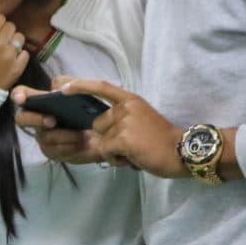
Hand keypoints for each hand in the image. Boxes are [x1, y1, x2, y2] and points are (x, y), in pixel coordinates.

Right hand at [0, 15, 29, 90]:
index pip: (0, 18)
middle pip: (11, 26)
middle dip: (6, 33)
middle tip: (1, 42)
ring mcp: (10, 55)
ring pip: (20, 38)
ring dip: (14, 43)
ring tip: (7, 51)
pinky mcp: (18, 67)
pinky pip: (25, 53)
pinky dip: (20, 56)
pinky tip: (11, 61)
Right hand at [10, 85, 104, 164]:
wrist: (103, 133)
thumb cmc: (88, 111)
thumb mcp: (81, 93)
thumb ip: (69, 84)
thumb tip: (57, 89)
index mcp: (41, 101)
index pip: (21, 94)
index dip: (18, 95)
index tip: (21, 99)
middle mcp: (37, 118)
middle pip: (22, 119)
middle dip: (35, 119)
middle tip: (52, 120)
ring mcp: (42, 136)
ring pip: (45, 137)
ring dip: (65, 135)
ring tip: (83, 134)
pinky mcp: (50, 151)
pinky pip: (56, 151)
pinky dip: (71, 147)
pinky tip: (83, 143)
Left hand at [53, 77, 187, 177]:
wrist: (182, 152)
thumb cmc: (161, 142)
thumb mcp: (141, 121)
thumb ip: (121, 119)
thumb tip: (98, 127)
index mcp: (131, 100)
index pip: (102, 86)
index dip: (81, 85)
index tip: (63, 86)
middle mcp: (126, 107)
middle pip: (97, 124)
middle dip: (108, 138)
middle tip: (131, 145)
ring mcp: (124, 121)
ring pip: (101, 140)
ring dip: (113, 151)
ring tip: (134, 152)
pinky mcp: (123, 138)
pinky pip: (106, 151)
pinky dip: (116, 159)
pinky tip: (133, 159)